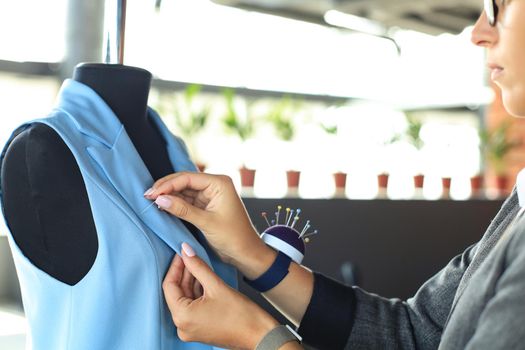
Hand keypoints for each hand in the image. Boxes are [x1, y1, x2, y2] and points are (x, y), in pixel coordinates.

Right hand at [145, 172, 276, 277]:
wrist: (246, 253)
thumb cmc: (234, 237)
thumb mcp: (206, 222)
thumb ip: (183, 210)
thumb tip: (160, 199)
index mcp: (219, 183)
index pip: (188, 178)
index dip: (168, 185)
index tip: (152, 194)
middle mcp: (215, 185)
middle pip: (184, 181)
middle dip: (166, 188)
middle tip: (147, 196)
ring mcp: (210, 195)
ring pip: (184, 191)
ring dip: (168, 195)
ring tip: (150, 201)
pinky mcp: (206, 206)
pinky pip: (187, 201)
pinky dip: (175, 204)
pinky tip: (162, 206)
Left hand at [163, 242, 278, 348]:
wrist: (260, 335)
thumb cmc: (241, 315)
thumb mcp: (217, 286)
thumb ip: (198, 267)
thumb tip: (186, 251)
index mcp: (182, 317)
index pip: (169, 286)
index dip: (175, 267)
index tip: (181, 253)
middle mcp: (182, 326)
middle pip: (176, 293)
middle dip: (183, 273)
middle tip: (190, 256)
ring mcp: (191, 329)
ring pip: (185, 299)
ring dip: (191, 282)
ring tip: (198, 265)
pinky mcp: (200, 329)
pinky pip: (192, 307)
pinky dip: (197, 293)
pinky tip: (204, 279)